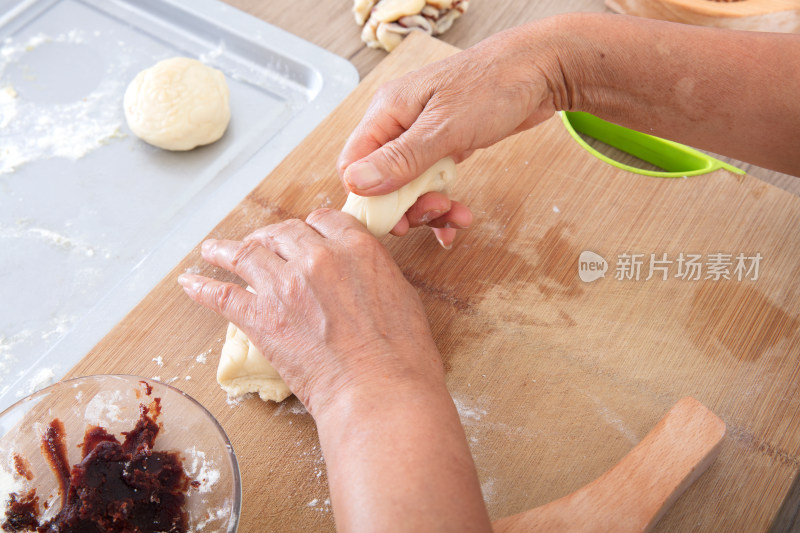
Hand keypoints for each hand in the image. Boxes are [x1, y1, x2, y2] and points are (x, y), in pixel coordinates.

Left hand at [177, 208, 444, 415]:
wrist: (379, 392)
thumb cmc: (401, 355)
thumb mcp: (401, 296)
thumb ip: (372, 274)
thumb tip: (359, 273)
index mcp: (356, 248)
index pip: (324, 220)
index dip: (310, 227)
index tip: (302, 235)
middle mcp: (317, 258)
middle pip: (283, 232)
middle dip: (269, 236)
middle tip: (259, 243)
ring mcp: (285, 286)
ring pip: (247, 254)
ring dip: (226, 251)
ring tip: (212, 251)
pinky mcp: (261, 318)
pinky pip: (224, 294)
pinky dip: (203, 287)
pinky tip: (191, 283)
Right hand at [337, 20, 565, 246]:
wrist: (542, 70)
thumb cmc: (494, 85)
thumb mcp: (445, 128)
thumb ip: (400, 158)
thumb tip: (357, 182)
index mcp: (388, 111)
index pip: (353, 164)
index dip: (368, 198)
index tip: (394, 220)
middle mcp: (400, 123)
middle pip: (381, 181)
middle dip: (406, 206)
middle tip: (434, 213)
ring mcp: (423, 135)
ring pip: (409, 186)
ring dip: (429, 208)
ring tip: (457, 215)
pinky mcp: (445, 145)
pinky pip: (432, 182)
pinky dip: (443, 202)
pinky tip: (457, 218)